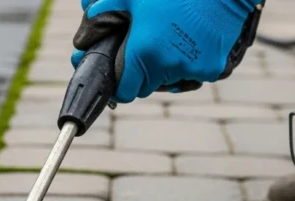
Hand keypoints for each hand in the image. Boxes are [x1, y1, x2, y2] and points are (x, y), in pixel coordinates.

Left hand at [72, 0, 262, 102]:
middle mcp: (167, 67)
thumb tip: (81, 38)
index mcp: (143, 54)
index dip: (120, 86)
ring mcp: (192, 70)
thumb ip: (103, 14)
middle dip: (143, 74)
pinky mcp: (213, 70)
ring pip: (170, 82)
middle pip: (147, 87)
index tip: (121, 76)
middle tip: (147, 50)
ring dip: (167, 69)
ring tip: (171, 40)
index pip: (125, 93)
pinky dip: (191, 64)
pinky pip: (194, 76)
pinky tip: (192, 41)